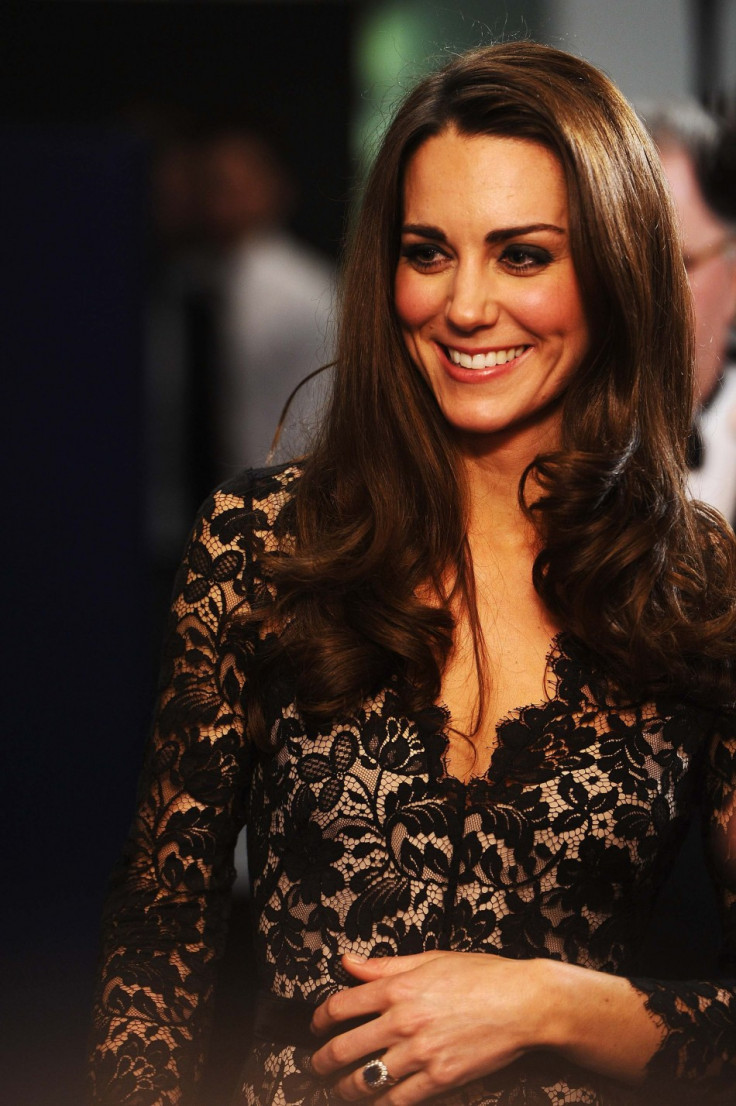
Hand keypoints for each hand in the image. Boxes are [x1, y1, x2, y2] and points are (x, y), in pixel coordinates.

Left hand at [309, 950, 554, 1102]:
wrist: (523, 1003)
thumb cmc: (483, 977)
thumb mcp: (431, 958)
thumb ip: (385, 964)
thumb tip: (349, 961)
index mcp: (398, 987)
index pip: (340, 1006)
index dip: (319, 1019)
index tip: (316, 1026)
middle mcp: (403, 1020)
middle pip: (344, 1048)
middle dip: (322, 1061)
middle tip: (316, 1066)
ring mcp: (420, 1051)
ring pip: (366, 1078)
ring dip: (345, 1088)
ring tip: (339, 1090)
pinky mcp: (440, 1077)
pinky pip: (399, 1100)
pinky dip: (381, 1104)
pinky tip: (375, 1102)